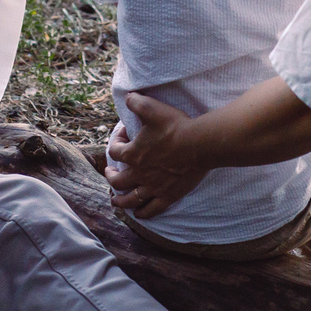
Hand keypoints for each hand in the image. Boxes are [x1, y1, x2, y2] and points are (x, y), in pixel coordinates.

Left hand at [104, 93, 211, 219]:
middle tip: (110, 172)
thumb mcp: (153, 108)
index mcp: (133, 154)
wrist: (200, 144)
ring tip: (115, 200)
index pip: (115, 151)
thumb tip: (127, 96)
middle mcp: (139, 173)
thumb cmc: (176, 127)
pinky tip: (138, 213)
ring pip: (130, 199)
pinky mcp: (168, 195)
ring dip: (120, 201)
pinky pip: (151, 209)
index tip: (123, 136)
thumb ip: (137, 102)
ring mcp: (153, 187)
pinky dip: (142, 213)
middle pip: (117, 180)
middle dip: (111, 176)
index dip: (115, 142)